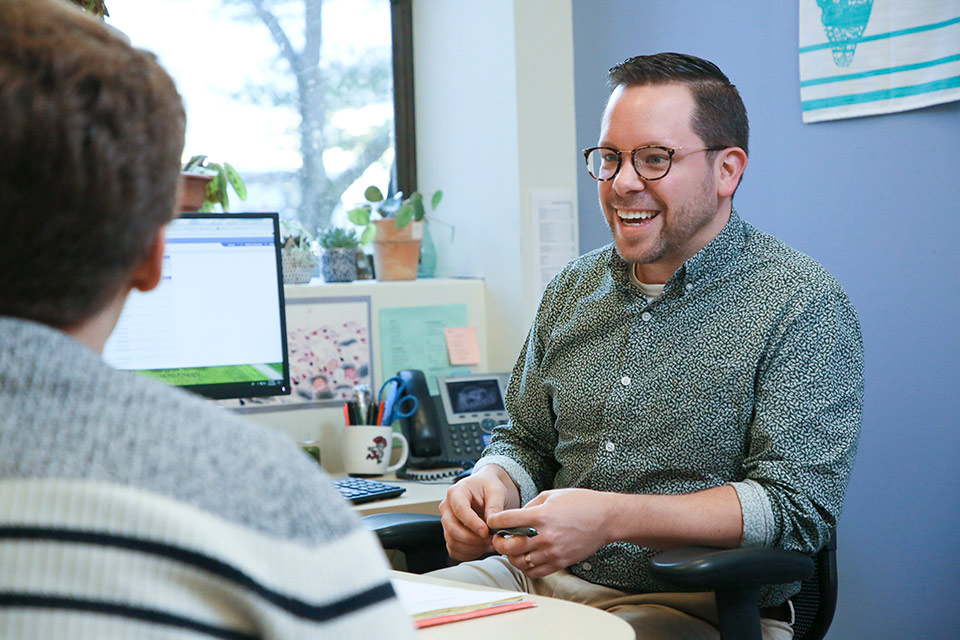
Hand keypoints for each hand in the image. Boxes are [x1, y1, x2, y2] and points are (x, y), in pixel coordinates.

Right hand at [438, 466, 515, 560]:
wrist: (486, 490)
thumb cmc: (488, 487)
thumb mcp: (496, 491)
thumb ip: (494, 506)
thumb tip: (492, 523)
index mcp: (456, 492)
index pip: (460, 510)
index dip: (472, 523)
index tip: (486, 532)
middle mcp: (447, 508)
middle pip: (452, 529)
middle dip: (473, 539)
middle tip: (491, 540)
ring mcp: (447, 522)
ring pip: (453, 542)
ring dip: (473, 548)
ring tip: (490, 543)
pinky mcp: (450, 534)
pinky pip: (454, 550)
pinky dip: (469, 553)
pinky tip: (482, 547)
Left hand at [486, 488, 612, 577]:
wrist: (605, 518)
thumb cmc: (579, 502)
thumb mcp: (551, 495)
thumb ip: (530, 507)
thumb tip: (513, 518)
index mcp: (541, 515)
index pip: (506, 521)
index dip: (494, 521)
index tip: (492, 521)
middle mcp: (545, 536)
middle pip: (509, 546)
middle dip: (498, 542)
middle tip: (498, 538)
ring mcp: (553, 552)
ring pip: (519, 562)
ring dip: (511, 556)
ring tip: (513, 549)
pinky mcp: (560, 563)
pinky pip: (535, 572)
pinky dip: (525, 567)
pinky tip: (526, 558)